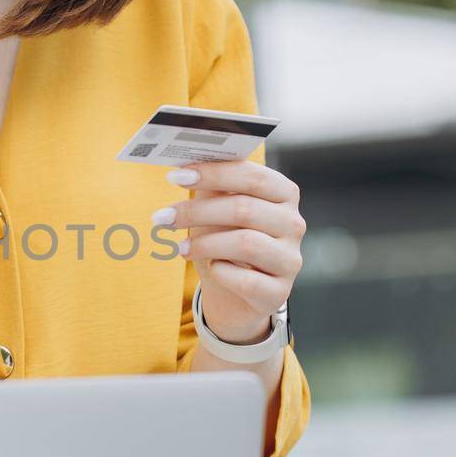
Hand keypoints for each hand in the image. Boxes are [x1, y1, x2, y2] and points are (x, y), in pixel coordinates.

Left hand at [154, 159, 305, 344]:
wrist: (233, 293)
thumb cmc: (225, 241)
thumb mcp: (217, 209)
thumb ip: (211, 186)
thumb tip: (186, 163)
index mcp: (283, 194)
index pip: (252, 176)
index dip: (213, 174)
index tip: (175, 176)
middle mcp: (293, 224)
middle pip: (244, 209)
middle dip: (197, 212)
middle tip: (162, 217)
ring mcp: (290, 259)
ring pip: (245, 243)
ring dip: (203, 244)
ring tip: (180, 248)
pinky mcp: (278, 292)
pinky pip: (246, 280)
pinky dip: (221, 273)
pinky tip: (212, 269)